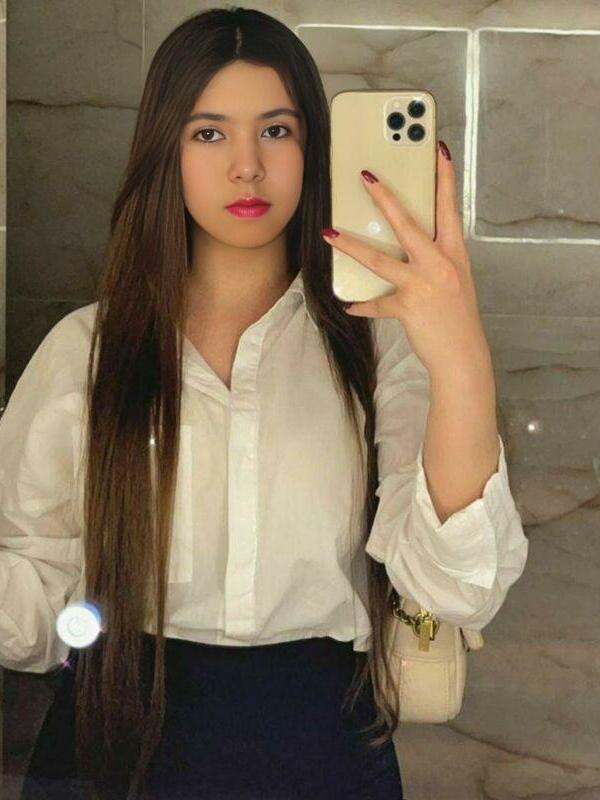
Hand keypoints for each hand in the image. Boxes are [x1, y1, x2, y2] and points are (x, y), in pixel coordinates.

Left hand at [320, 141, 491, 376]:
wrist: (462, 355)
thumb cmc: (457, 317)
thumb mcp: (454, 280)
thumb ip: (434, 259)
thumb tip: (406, 244)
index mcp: (454, 254)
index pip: (449, 208)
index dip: (444, 178)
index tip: (438, 149)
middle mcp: (440, 265)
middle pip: (408, 224)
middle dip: (385, 198)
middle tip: (366, 177)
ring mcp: (423, 285)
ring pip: (380, 259)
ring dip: (351, 246)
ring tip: (329, 233)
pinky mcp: (407, 307)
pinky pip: (377, 303)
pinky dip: (362, 305)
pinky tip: (349, 304)